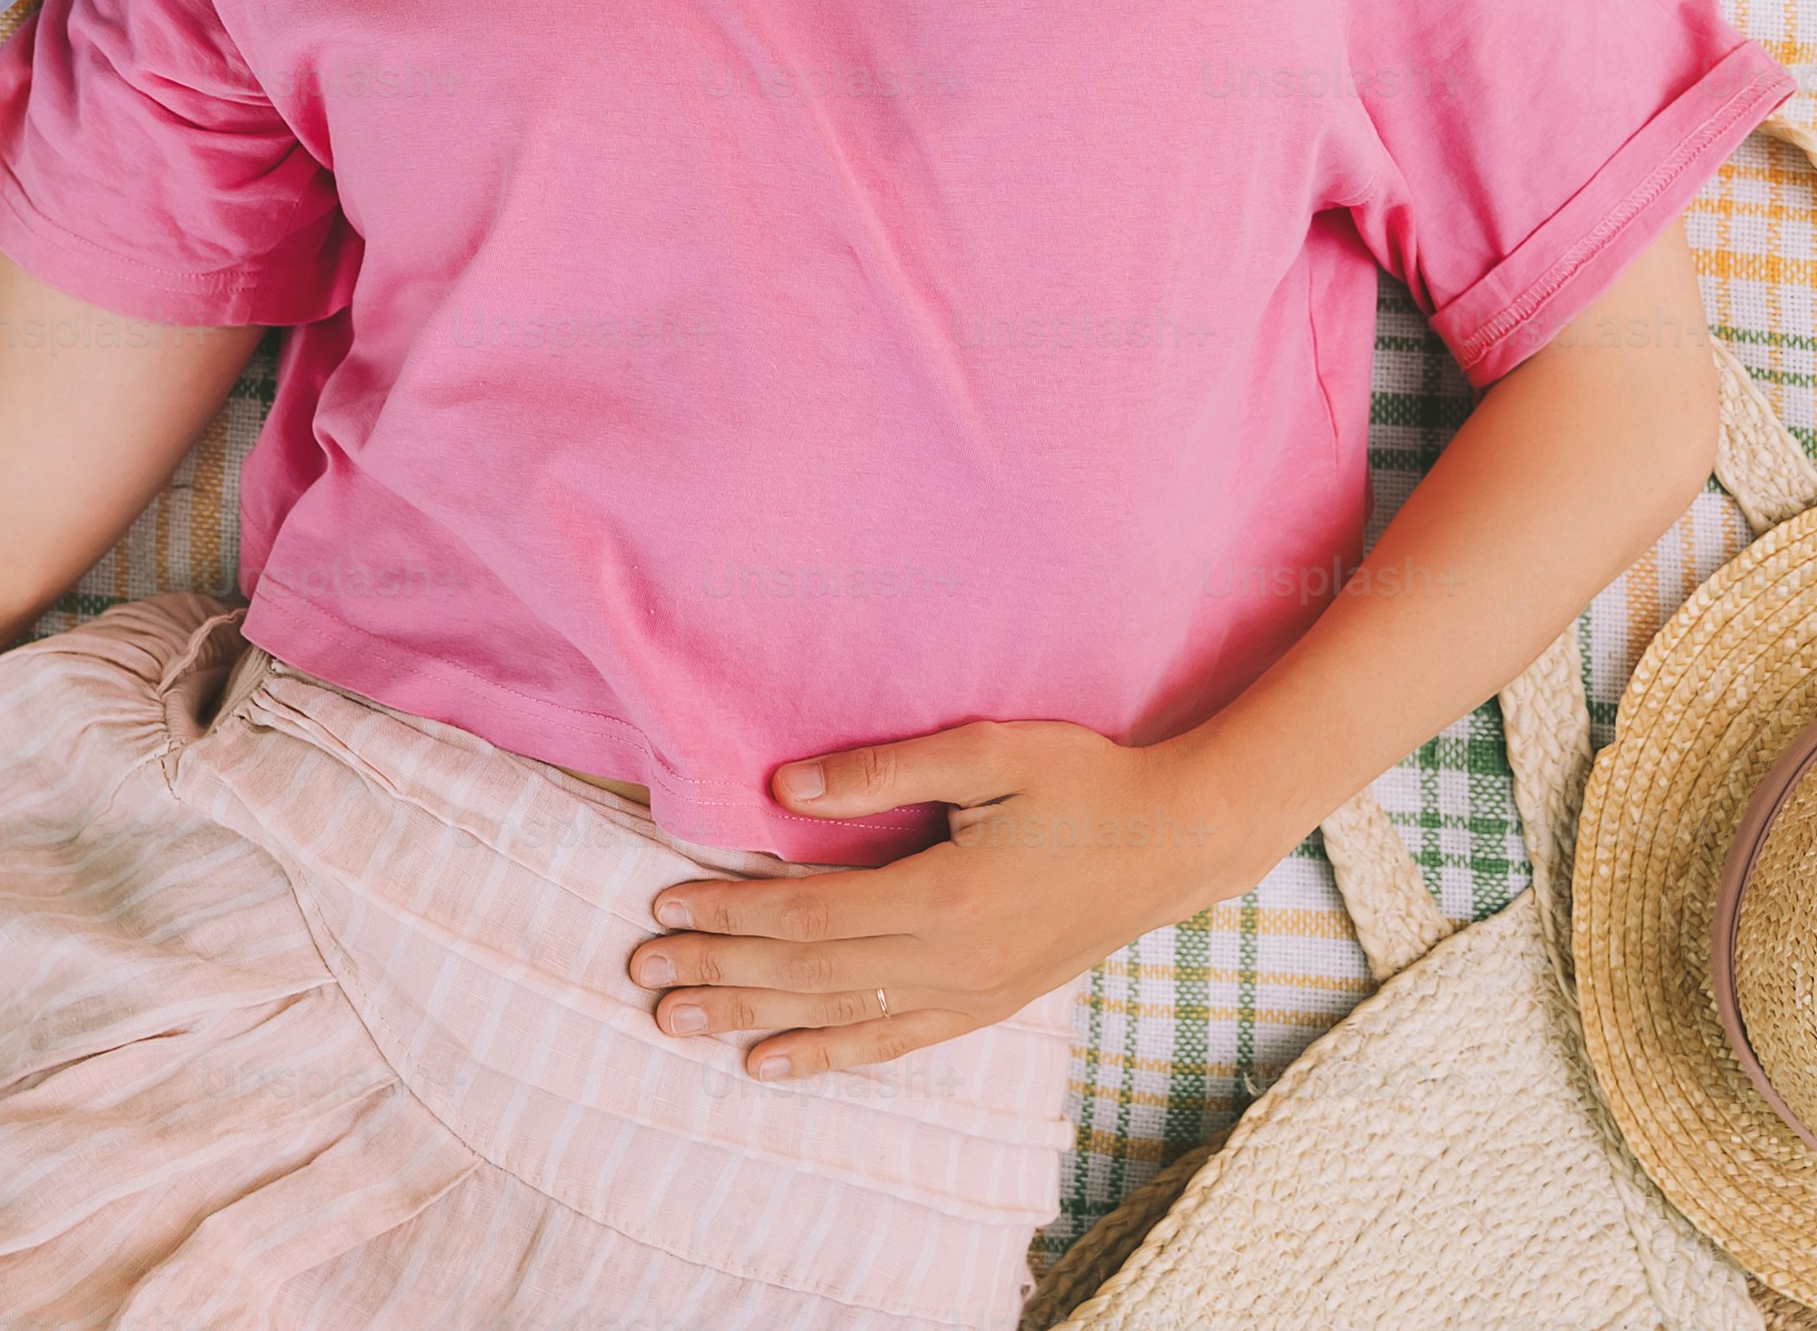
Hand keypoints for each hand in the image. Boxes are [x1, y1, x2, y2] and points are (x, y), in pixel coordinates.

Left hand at [624, 721, 1272, 1084]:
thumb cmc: (1082, 780)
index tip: (663, 907)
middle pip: (809, 974)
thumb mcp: (988, 751)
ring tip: (679, 1023)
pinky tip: (769, 1064)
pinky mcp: (986, 1005)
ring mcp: (969, 994)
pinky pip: (891, 1043)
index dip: (731, 914)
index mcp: (944, 895)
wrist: (1174, 842)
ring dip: (752, 1019)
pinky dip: (825, 1055)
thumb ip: (884, 773)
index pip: (810, 916)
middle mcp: (951, 960)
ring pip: (839, 1016)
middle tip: (642, 976)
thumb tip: (786, 790)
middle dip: (720, 972)